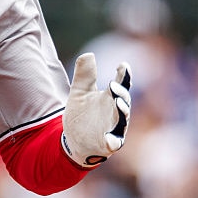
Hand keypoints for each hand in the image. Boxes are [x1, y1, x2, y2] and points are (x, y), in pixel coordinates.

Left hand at [61, 53, 131, 167]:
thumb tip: (88, 54)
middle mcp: (115, 112)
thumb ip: (84, 75)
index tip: (123, 65)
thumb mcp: (79, 92)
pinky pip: (114, 142)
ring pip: (122, 120)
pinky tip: (108, 139)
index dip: (123, 75)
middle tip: (115, 85)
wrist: (74, 141)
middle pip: (123, 100)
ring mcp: (114, 128)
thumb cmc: (81, 115)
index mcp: (109, 97)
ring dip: (122, 111)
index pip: (120, 84)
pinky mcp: (109, 143)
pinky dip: (113, 140)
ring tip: (118, 103)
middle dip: (121, 93)